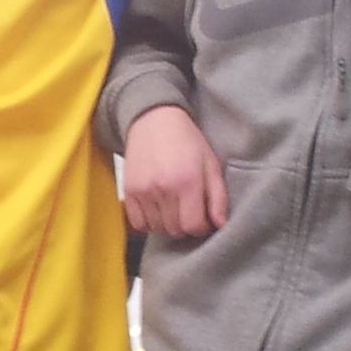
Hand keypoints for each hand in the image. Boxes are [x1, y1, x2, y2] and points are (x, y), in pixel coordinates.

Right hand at [120, 105, 228, 239]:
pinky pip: (139, 223)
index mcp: (187, 182)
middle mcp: (163, 188)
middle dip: (186, 225)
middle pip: (175, 230)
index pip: (193, 226)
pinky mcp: (129, 191)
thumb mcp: (210, 163)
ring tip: (173, 207)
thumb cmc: (186, 141)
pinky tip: (157, 209)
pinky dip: (149, 222)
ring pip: (158, 228)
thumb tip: (221, 225)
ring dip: (168, 224)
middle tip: (189, 210)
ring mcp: (143, 191)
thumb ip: (218, 197)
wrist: (153, 120)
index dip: (202, 227)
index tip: (203, 218)